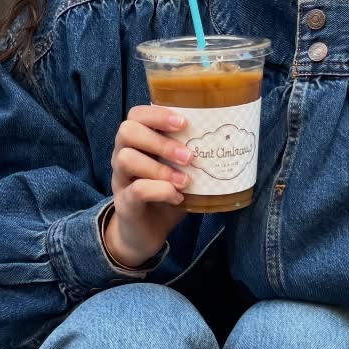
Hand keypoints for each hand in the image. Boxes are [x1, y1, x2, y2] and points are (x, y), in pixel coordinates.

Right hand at [104, 105, 191, 267]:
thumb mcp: (180, 172)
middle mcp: (123, 155)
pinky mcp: (124, 203)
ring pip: (127, 159)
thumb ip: (192, 157)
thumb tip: (228, 143)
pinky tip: (177, 197)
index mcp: (137, 142)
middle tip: (188, 156)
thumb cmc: (166, 196)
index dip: (158, 114)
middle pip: (127, 131)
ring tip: (184, 180)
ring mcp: (120, 179)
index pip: (137, 115)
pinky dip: (161, 191)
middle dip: (160, 140)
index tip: (183, 122)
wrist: (146, 234)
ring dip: (160, 168)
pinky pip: (137, 189)